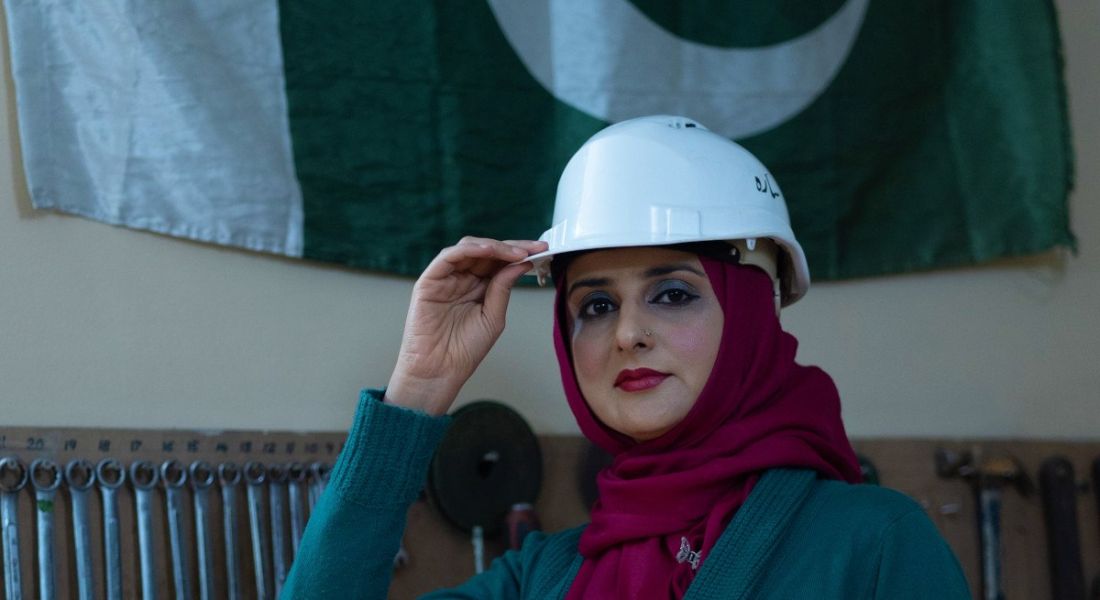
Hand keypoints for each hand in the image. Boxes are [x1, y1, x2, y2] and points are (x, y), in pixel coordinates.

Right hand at [384, 237, 547, 414]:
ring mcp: (445, 278)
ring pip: (469, 248)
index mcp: (479, 287)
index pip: (500, 262)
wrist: (441, 370)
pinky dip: (469, 249)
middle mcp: (462, 279)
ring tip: (515, 252)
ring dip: (494, 246)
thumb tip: (520, 263)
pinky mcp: (429, 281)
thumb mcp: (494, 316)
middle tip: (533, 248)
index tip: (541, 250)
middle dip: (512, 247)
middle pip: (487, 251)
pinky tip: (488, 250)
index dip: (520, 253)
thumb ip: (503, 288)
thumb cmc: (465, 349)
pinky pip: (449, 257)